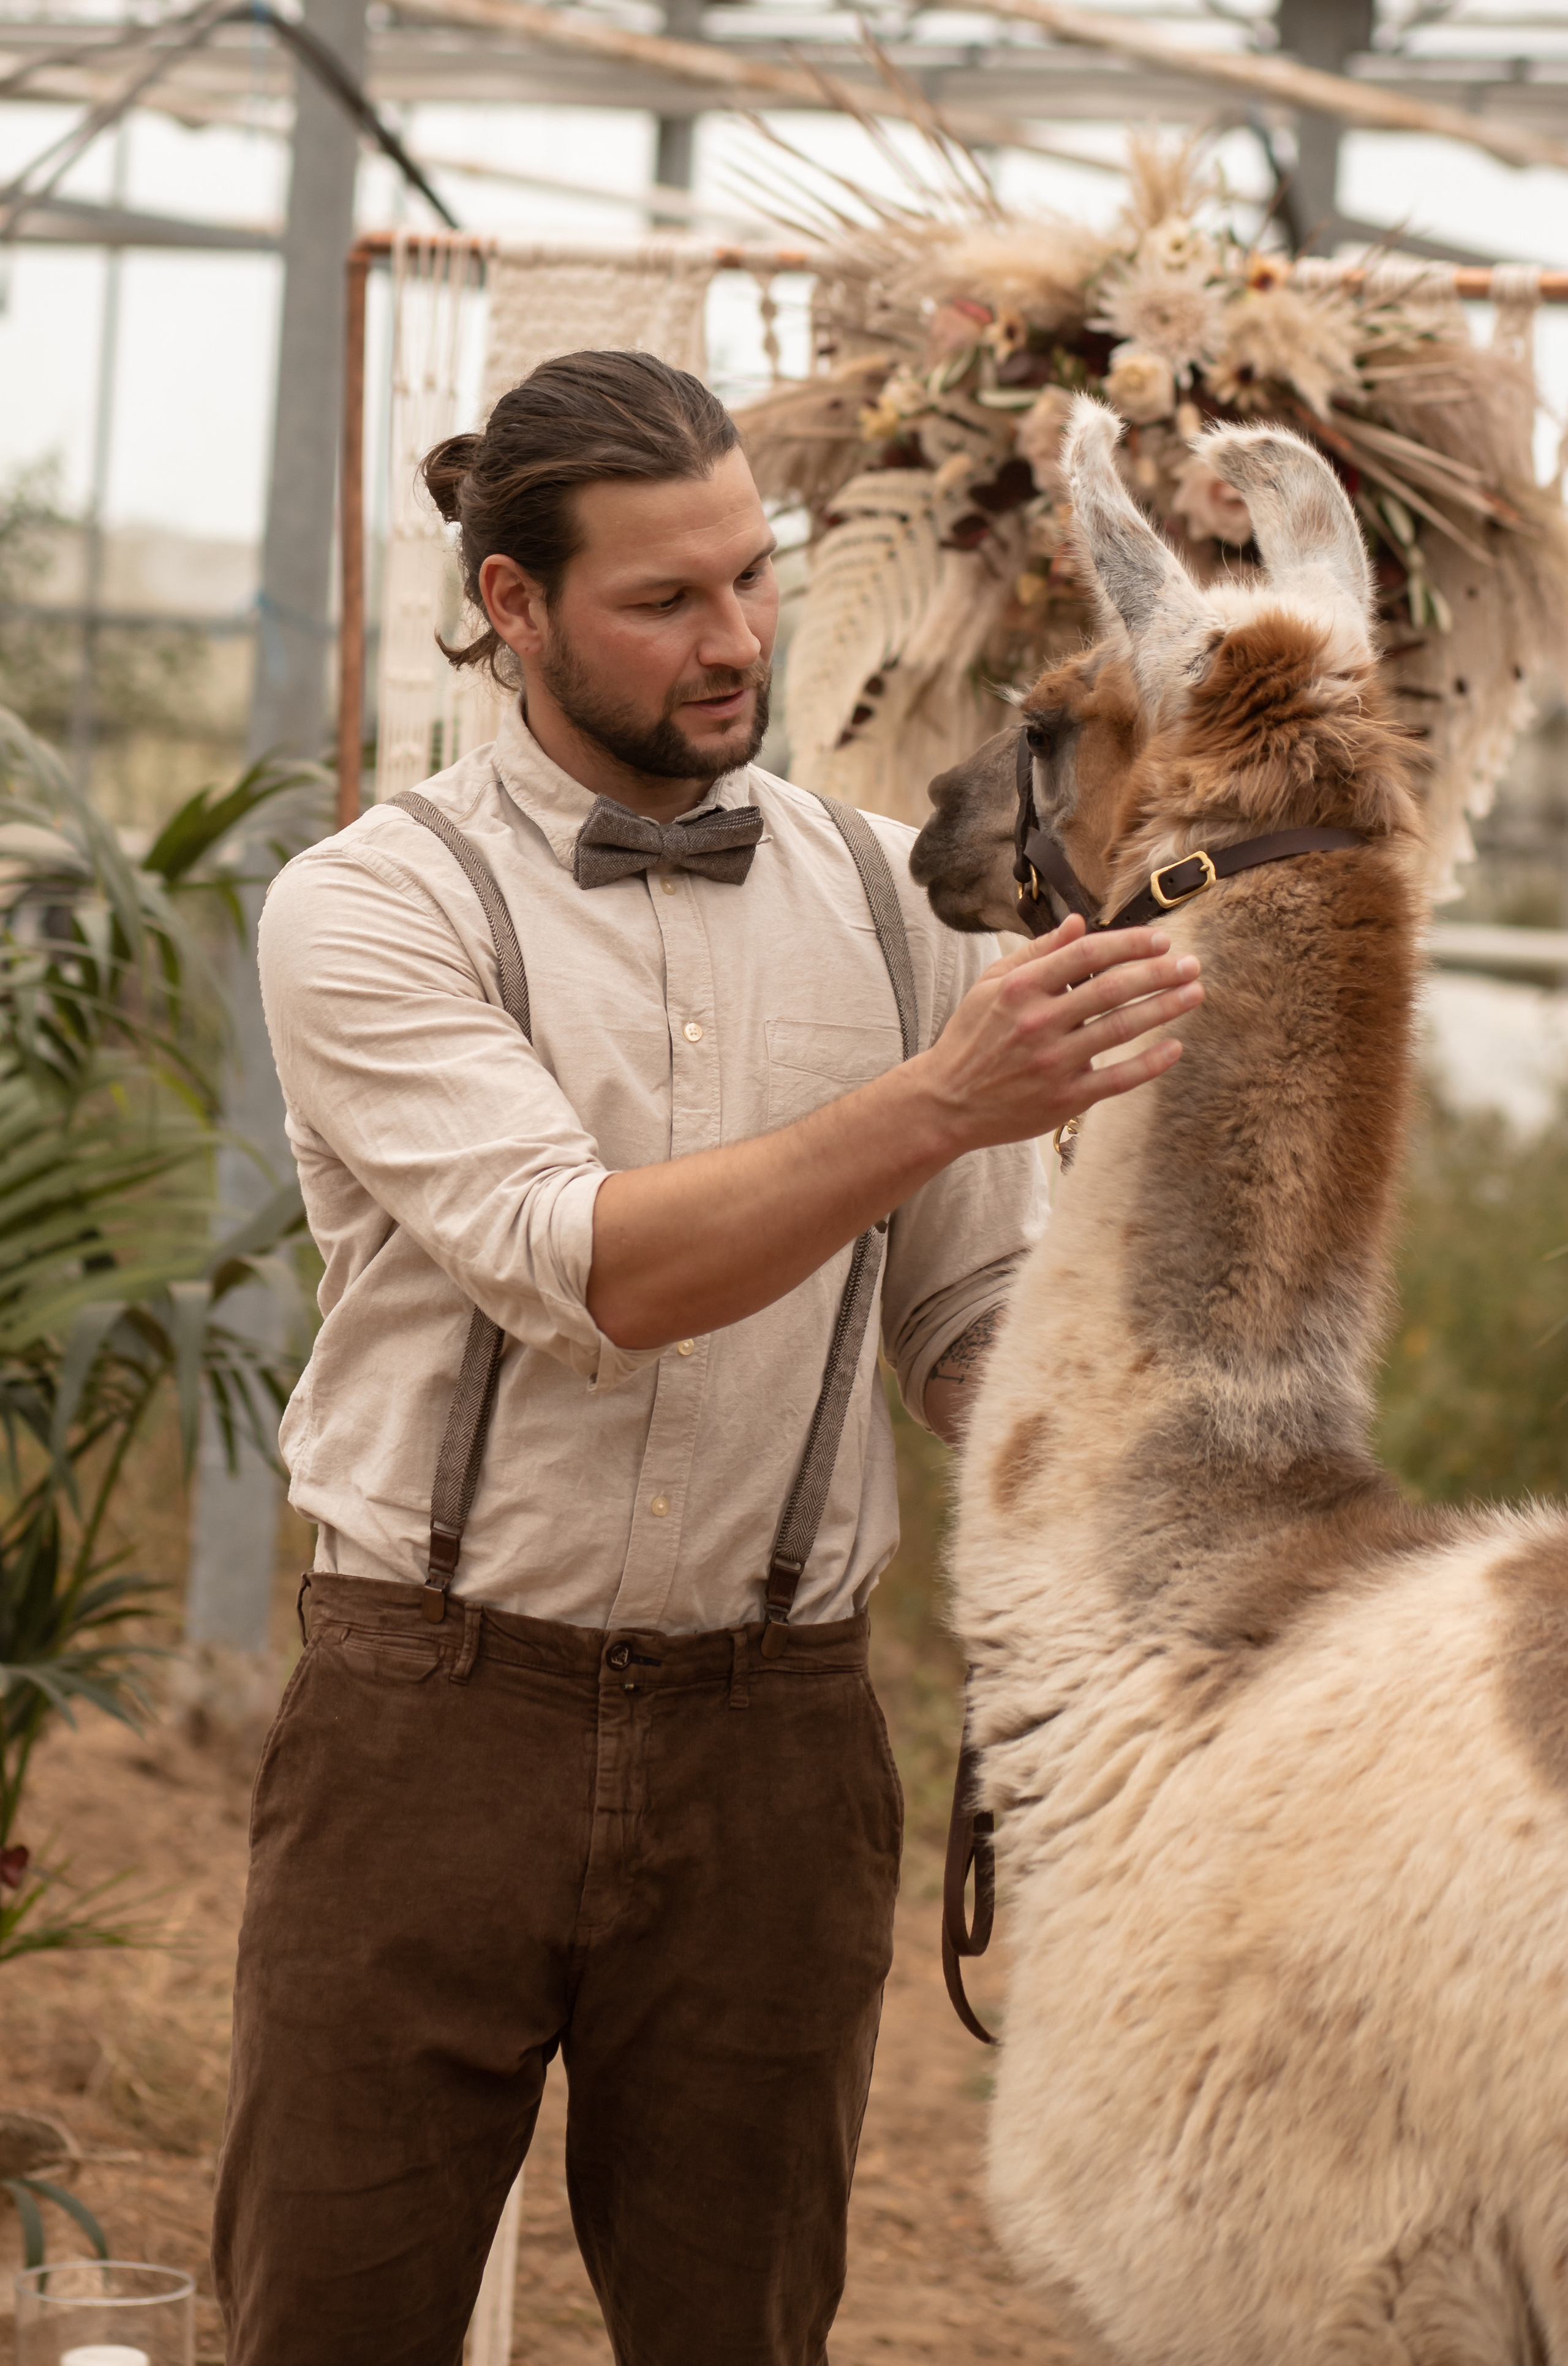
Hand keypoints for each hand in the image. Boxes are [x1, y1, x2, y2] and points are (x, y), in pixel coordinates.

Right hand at [916, 913, 1202, 1154]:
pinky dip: (1150, 1063)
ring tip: (1194, 994)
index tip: (1161, 942)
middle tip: (1191, 965)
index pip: (1087, 955)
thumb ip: (1036, 952)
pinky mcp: (1064, 1098)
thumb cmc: (972, 1039)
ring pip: (1121, 1028)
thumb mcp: (991, 985)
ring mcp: (1053, 1062)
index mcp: (1021, 988)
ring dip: (1165, 1008)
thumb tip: (1079, 922)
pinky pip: (1118, 1078)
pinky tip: (1174, 1047)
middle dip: (1160, 972)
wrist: (946, 1103)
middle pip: (1112, 987)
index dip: (1130, 944)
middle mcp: (1038, 1021)